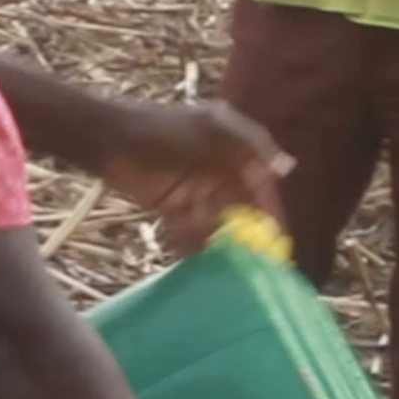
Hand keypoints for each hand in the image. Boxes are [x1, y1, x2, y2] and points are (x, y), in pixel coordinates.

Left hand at [98, 102, 289, 254]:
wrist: (110, 141)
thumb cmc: (163, 129)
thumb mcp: (213, 129)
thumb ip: (251, 145)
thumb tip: (287, 167)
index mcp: (232, 148)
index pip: (261, 182)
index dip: (271, 208)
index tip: (280, 237)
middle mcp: (217, 170)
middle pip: (243, 205)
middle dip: (252, 231)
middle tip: (263, 261)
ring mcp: (195, 190)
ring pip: (219, 221)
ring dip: (227, 242)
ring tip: (238, 269)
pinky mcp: (172, 208)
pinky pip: (192, 231)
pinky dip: (199, 247)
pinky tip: (209, 265)